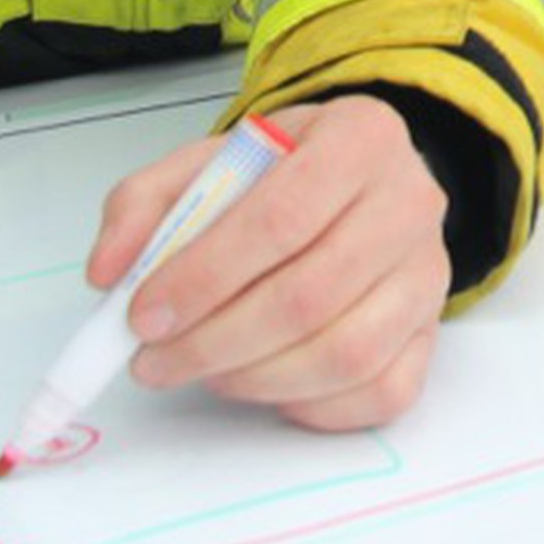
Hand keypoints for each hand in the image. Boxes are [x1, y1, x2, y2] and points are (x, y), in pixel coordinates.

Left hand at [87, 94, 451, 430]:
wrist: (360, 187)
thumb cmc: (283, 176)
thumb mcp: (212, 162)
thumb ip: (147, 204)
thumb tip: (109, 272)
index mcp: (361, 137)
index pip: (281, 217)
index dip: (203, 276)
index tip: (142, 315)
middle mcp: (411, 202)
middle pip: (310, 295)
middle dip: (214, 341)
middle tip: (152, 361)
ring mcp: (430, 275)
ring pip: (345, 354)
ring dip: (253, 378)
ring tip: (201, 370)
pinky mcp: (433, 334)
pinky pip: (380, 392)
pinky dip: (311, 405)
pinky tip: (263, 383)